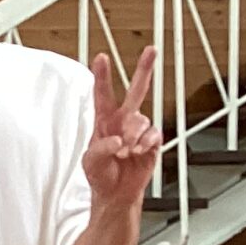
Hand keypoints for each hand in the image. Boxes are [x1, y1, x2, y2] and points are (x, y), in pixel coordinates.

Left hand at [82, 47, 159, 205]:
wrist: (116, 194)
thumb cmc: (100, 175)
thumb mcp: (91, 162)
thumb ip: (100, 149)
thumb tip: (118, 140)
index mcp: (104, 121)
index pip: (102, 95)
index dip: (102, 76)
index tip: (101, 57)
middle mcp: (123, 121)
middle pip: (136, 91)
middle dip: (144, 70)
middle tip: (151, 50)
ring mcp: (139, 130)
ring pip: (141, 121)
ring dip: (133, 137)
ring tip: (125, 152)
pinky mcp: (153, 142)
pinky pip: (154, 134)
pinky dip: (145, 143)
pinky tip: (138, 152)